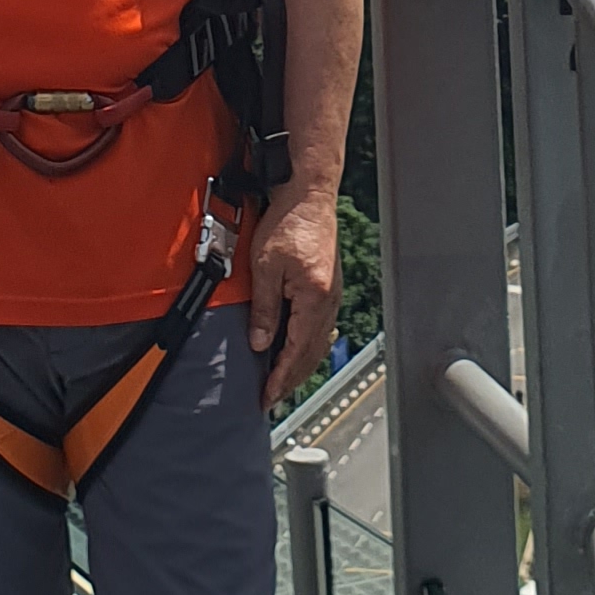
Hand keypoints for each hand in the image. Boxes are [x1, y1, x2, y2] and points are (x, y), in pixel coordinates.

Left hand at [247, 189, 341, 404]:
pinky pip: (321, 329)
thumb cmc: (288, 223)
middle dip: (291, 379)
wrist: (309, 196)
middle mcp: (329, 302)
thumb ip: (265, 308)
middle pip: (311, 354)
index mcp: (314, 300)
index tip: (267, 397)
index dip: (281, 378)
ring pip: (318, 344)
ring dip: (300, 366)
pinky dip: (310, 347)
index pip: (296, 352)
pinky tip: (300, 351)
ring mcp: (333, 296)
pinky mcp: (330, 288)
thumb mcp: (266, 266)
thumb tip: (261, 344)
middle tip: (272, 397)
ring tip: (283, 381)